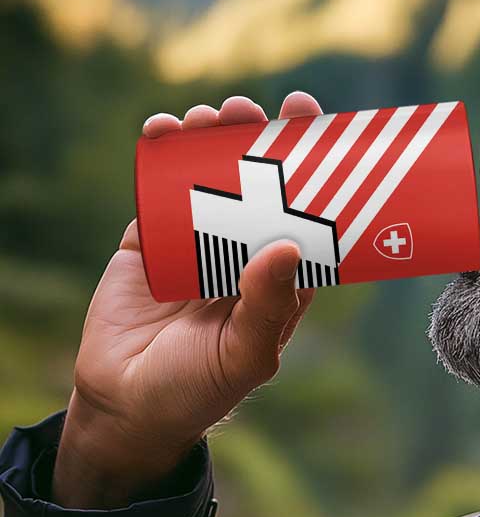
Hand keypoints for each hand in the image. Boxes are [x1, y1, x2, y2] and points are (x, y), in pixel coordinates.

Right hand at [52, 92, 324, 507]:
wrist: (127, 406)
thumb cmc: (200, 388)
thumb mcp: (245, 354)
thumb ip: (268, 306)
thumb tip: (286, 246)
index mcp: (280, 277)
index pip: (306, 214)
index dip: (314, 169)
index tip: (315, 124)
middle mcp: (244, 252)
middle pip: (259, 183)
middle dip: (259, 140)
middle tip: (258, 110)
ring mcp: (196, 242)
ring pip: (209, 177)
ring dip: (212, 139)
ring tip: (211, 117)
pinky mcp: (150, 240)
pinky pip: (159, 189)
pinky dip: (161, 155)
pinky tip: (164, 130)